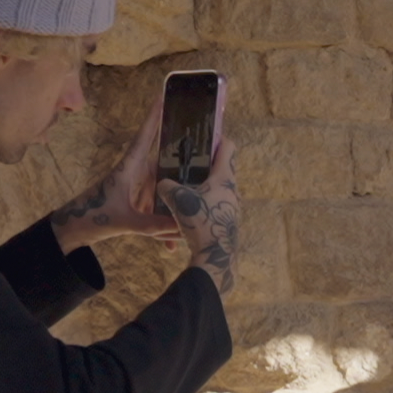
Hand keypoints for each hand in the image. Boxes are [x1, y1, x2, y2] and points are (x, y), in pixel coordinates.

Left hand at [49, 95, 181, 253]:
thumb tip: (180, 227)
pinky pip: (156, 207)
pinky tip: (171, 243)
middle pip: (163, 163)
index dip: (155, 115)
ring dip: (173, 205)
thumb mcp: (123, 222)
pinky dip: (163, 223)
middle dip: (182, 163)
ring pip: (162, 190)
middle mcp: (134, 173)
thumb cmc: (90, 218)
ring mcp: (135, 187)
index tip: (165, 94)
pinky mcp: (134, 201)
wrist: (70, 231)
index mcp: (128, 168)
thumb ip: (152, 225)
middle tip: (205, 153)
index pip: (145, 136)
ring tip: (191, 214)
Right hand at [157, 135, 240, 295]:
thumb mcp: (177, 199)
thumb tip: (161, 184)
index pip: (228, 146)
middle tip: (182, 164)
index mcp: (224, 176)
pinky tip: (183, 215)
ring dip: (197, 189)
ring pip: (213, 190)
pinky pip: (211, 207)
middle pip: (218, 168)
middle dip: (200, 166)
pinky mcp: (226, 222)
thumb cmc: (200, 222)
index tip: (203, 134)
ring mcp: (230, 207)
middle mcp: (231, 189)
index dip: (216, 136)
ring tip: (178, 191)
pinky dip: (198, 207)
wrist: (216, 258)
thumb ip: (166, 186)